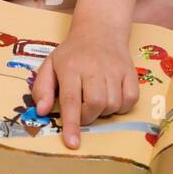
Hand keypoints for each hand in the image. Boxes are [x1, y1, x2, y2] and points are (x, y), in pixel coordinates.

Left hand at [30, 24, 138, 148]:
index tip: (72, 143)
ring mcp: (114, 69)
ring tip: (96, 100)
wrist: (100, 30)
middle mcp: (93, 68)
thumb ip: (42, 89)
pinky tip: (112, 98)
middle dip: (88, 117)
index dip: (71, 124)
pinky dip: (122, 106)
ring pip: (113, 104)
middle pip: (95, 105)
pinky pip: (130, 100)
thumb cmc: (72, 54)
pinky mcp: (130, 72)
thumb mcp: (49, 66)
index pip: (71, 100)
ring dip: (104, 111)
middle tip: (82, 111)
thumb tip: (42, 111)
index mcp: (70, 67)